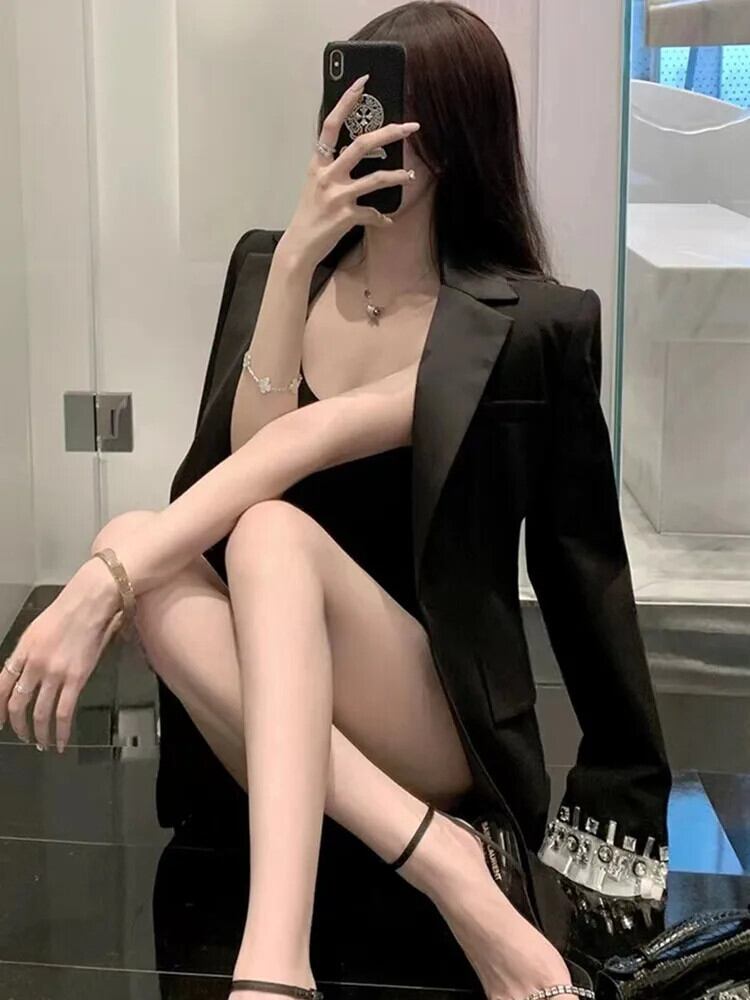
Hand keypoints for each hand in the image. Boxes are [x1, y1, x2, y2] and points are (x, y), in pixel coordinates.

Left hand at [0, 558, 122, 751]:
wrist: (90, 601)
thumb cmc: (67, 611)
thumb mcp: (36, 631)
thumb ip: (28, 654)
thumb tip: (25, 676)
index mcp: (22, 652)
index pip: (1, 687)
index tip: (0, 722)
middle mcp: (33, 665)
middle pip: (18, 704)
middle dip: (18, 726)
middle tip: (22, 736)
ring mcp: (54, 673)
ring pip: (39, 713)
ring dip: (39, 733)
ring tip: (42, 743)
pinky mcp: (76, 679)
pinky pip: (63, 713)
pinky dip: (61, 732)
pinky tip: (61, 741)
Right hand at [277, 73, 419, 270]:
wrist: (299, 245)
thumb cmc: (309, 214)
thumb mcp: (315, 184)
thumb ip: (332, 167)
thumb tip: (356, 151)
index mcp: (318, 163)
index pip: (331, 124)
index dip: (347, 102)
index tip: (363, 83)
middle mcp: (327, 175)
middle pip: (361, 145)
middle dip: (389, 133)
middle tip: (409, 127)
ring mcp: (337, 196)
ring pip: (375, 179)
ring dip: (397, 176)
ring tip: (411, 175)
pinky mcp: (346, 217)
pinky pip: (372, 213)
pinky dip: (382, 217)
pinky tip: (387, 220)